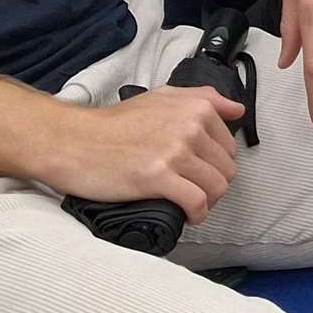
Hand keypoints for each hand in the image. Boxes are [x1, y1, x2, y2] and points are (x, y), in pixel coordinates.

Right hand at [43, 85, 245, 224]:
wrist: (75, 141)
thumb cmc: (115, 123)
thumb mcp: (162, 97)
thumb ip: (203, 98)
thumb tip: (236, 109)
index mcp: (196, 108)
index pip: (229, 146)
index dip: (218, 164)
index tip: (203, 172)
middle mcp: (191, 127)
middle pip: (226, 169)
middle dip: (214, 184)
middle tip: (196, 191)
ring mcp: (175, 152)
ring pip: (217, 187)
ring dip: (208, 202)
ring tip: (192, 204)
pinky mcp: (158, 178)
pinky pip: (196, 203)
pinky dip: (197, 214)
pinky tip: (188, 216)